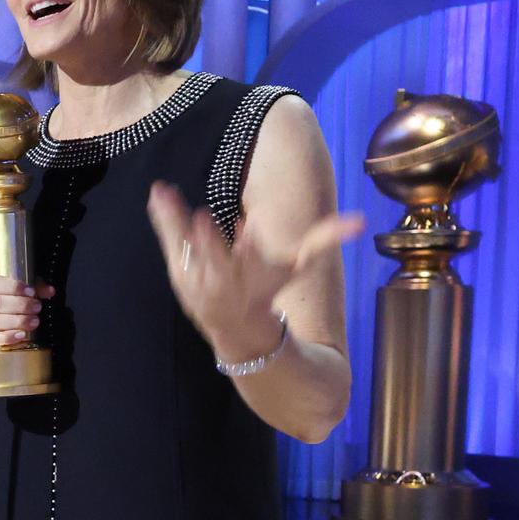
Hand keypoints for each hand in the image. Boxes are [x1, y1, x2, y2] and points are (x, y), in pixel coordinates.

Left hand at [146, 180, 364, 361]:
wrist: (236, 325)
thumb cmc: (267, 289)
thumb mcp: (295, 269)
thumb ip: (324, 241)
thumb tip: (360, 221)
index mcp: (252, 276)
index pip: (252, 262)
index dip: (249, 250)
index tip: (247, 233)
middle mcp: (222, 280)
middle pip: (215, 260)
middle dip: (210, 244)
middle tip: (201, 218)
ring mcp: (197, 278)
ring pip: (185, 249)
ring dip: (175, 222)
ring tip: (165, 193)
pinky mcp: (180, 272)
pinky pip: (170, 243)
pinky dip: (165, 220)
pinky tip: (158, 194)